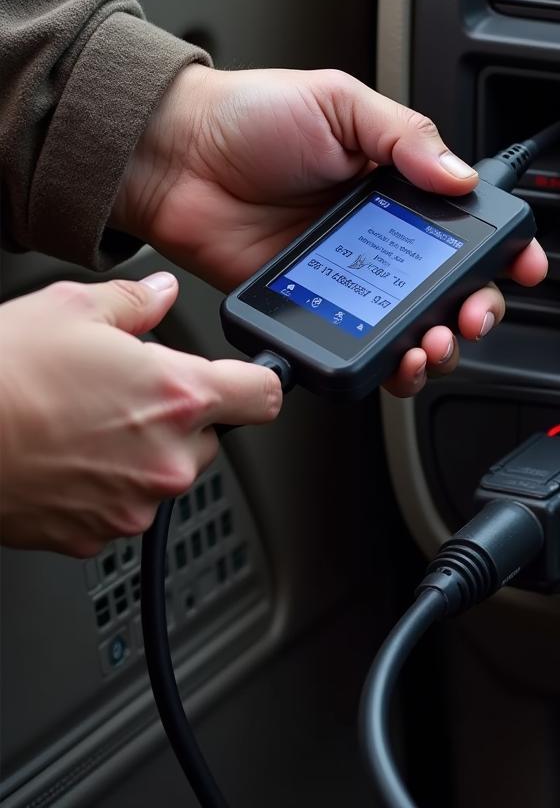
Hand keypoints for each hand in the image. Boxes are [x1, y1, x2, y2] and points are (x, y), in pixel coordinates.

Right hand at [0, 273, 280, 556]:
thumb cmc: (1, 377)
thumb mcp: (71, 310)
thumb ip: (137, 302)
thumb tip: (162, 294)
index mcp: (180, 397)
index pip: (264, 395)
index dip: (254, 381)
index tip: (244, 379)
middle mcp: (168, 459)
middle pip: (210, 436)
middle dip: (180, 416)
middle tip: (125, 395)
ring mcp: (134, 504)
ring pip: (166, 473)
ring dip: (142, 453)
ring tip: (83, 424)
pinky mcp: (97, 535)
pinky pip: (123, 506)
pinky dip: (106, 486)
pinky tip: (65, 456)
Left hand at [113, 66, 546, 395]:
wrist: (174, 157)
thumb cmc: (250, 118)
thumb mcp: (340, 104)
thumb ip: (406, 137)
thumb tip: (461, 178)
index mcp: (399, 185)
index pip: (469, 224)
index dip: (506, 249)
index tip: (524, 265)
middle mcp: (384, 237)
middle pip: (453, 288)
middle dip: (478, 310)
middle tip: (472, 316)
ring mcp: (353, 278)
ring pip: (416, 327)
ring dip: (439, 347)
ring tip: (434, 345)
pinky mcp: (319, 309)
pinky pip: (363, 347)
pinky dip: (387, 365)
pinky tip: (394, 361)